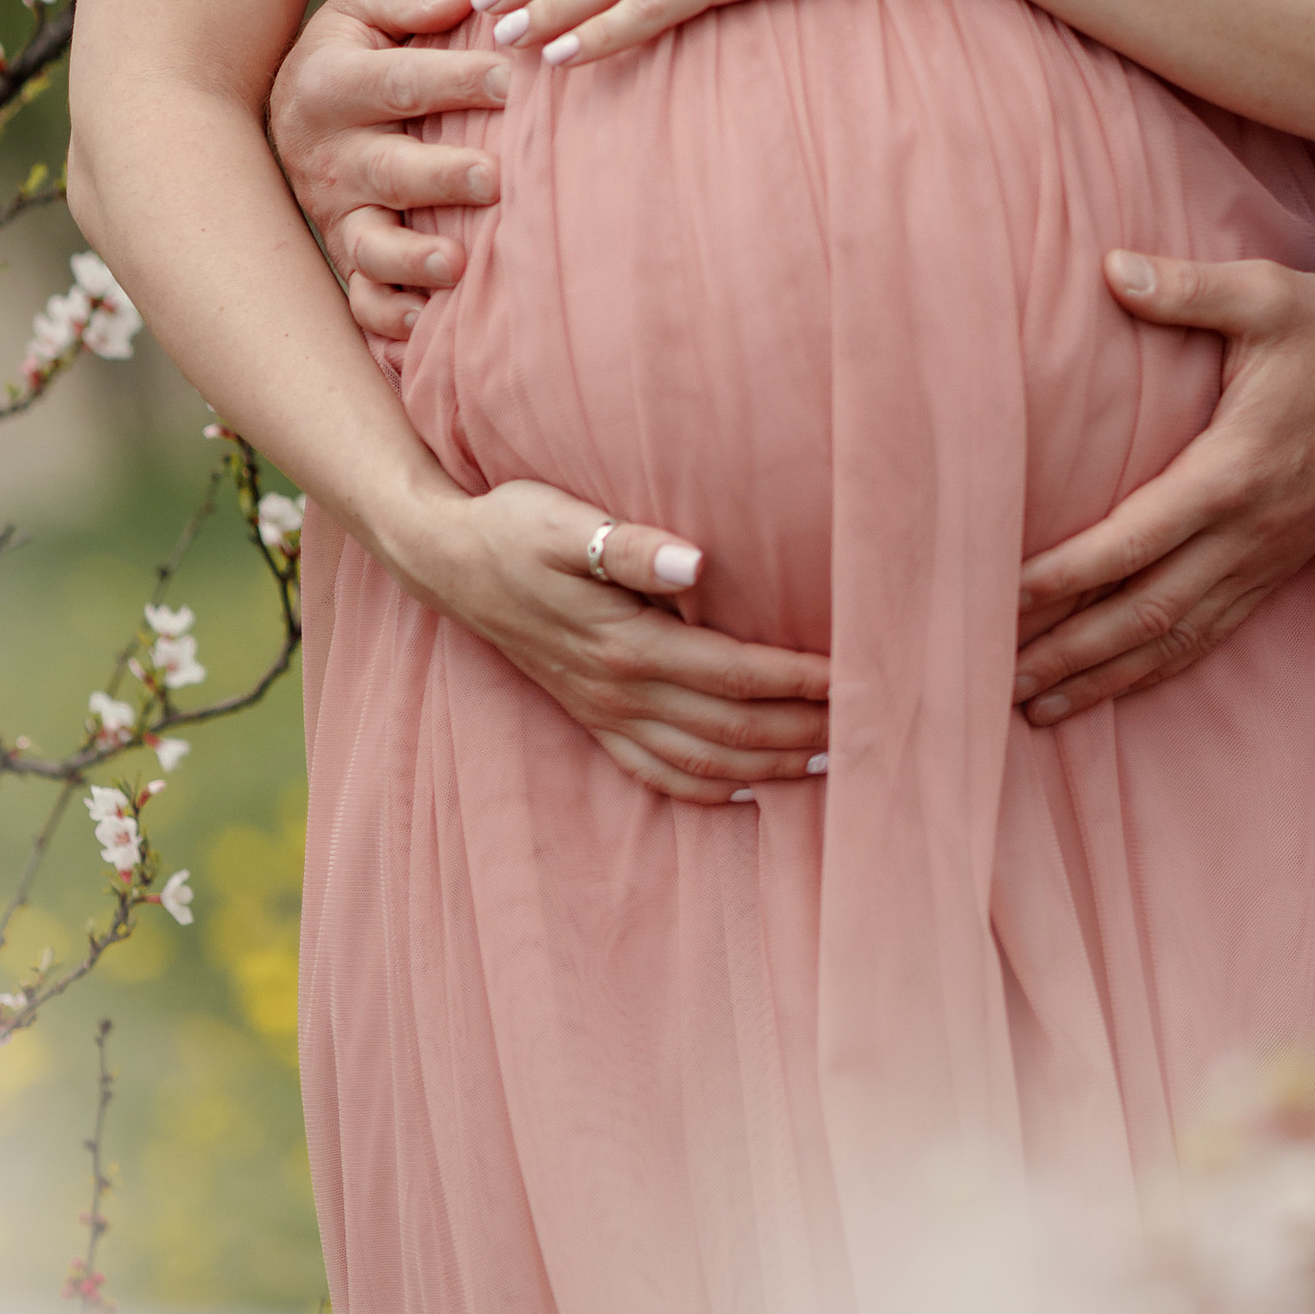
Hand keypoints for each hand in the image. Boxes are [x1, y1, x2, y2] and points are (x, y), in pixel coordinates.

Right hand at [265, 0, 502, 344]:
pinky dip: (388, 318)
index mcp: (331, 83)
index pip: (401, 82)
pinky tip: (425, 327)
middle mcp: (328, 154)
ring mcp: (336, 212)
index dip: (458, 80)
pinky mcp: (344, 253)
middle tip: (496, 177)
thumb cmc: (355, 47)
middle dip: (443, 177)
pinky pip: (360, 299)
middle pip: (389, 170)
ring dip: (413, 261)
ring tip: (458, 265)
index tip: (513, 80)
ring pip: (369, 246)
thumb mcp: (365, 4)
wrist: (291, 105)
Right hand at [408, 481, 830, 803]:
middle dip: (800, 732)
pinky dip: (705, 790)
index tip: (851, 676)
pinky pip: (653, 773)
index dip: (796, 679)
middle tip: (865, 727)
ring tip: (829, 762)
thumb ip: (632, 545)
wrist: (449, 561)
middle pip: (728, 729)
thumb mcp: (566, 521)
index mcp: (624, 643)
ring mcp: (602, 711)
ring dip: (767, 767)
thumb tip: (698, 561)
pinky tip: (743, 793)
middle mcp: (618, 690)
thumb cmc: (514, 526)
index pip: (733, 673)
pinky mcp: (591, 717)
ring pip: (700, 762)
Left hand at [1010, 253, 1314, 720]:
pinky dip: (1156, 669)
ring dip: (1103, 676)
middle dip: (1068, 650)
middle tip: (997, 677)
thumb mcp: (1260, 295)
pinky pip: (1209, 637)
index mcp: (1231, 472)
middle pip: (1143, 612)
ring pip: (1173, 639)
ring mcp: (1265, 561)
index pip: (1131, 542)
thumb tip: (1110, 267)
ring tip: (1037, 705)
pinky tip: (1113, 687)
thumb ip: (1185, 287)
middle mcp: (1246, 534)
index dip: (1064, 577)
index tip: (1004, 596)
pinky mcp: (1278, 571)